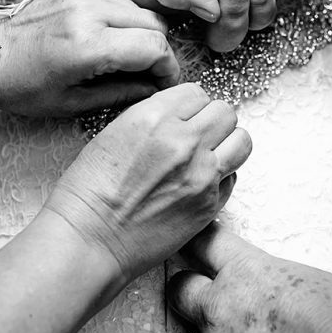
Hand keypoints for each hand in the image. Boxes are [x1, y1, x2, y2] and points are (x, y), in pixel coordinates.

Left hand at [0, 0, 179, 115]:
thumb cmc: (20, 86)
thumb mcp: (72, 103)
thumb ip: (122, 94)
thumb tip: (155, 90)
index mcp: (88, 45)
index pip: (154, 47)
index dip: (167, 67)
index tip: (163, 82)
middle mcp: (88, 11)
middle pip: (154, 24)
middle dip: (157, 50)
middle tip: (147, 72)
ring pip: (136, 10)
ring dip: (138, 34)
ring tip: (122, 57)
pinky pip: (114, 1)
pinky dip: (117, 21)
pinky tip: (100, 39)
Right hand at [43, 84, 252, 281]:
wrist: (89, 240)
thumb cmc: (89, 191)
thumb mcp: (113, 133)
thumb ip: (152, 117)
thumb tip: (177, 113)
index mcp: (155, 117)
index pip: (196, 92)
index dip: (189, 104)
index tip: (183, 116)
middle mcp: (184, 142)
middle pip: (225, 112)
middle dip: (212, 120)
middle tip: (197, 134)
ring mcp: (202, 175)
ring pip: (242, 141)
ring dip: (227, 144)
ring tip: (208, 154)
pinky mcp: (209, 205)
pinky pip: (233, 177)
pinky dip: (222, 176)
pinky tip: (199, 182)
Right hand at [123, 0, 331, 51]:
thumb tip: (205, 14)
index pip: (141, 14)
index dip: (150, 25)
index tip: (166, 19)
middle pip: (184, 37)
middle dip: (203, 13)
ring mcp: (225, 1)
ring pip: (222, 38)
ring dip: (235, 6)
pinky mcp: (259, 4)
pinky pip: (257, 25)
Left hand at [168, 223, 331, 332]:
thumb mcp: (308, 281)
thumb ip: (271, 277)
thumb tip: (265, 285)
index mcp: (246, 272)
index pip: (203, 242)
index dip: (199, 239)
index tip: (197, 240)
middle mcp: (221, 307)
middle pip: (180, 286)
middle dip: (191, 287)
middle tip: (208, 292)